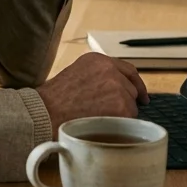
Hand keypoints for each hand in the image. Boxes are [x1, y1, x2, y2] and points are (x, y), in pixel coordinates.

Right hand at [34, 52, 149, 133]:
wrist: (44, 113)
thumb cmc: (53, 101)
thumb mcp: (76, 76)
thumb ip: (97, 77)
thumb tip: (116, 91)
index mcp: (98, 60)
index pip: (128, 70)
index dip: (137, 84)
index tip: (142, 97)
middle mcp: (110, 69)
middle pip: (131, 89)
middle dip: (125, 103)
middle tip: (113, 115)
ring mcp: (117, 87)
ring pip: (131, 106)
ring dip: (121, 115)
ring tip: (99, 120)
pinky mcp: (121, 106)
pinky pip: (129, 119)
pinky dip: (120, 126)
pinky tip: (102, 126)